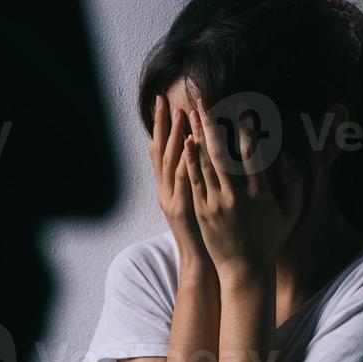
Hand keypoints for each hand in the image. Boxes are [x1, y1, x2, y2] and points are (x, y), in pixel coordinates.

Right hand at [150, 95, 208, 263]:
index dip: (160, 126)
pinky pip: (184, 179)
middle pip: (160, 151)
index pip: (160, 151)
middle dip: (161, 124)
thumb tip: (193, 156)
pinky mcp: (184, 208)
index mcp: (168, 187)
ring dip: (175, 137)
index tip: (162, 102)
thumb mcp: (191, 204)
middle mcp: (166, 190)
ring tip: (180, 113)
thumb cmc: (203, 233)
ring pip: (171, 162)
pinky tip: (190, 143)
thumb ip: (189, 181)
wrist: (201, 262)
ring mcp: (172, 199)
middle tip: (162, 99)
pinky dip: (186, 160)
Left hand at [184, 90, 301, 277]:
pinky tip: (186, 141)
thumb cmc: (270, 239)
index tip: (244, 110)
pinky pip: (194, 180)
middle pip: (222, 153)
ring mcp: (216, 204)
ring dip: (198, 135)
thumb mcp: (291, 212)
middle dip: (213, 123)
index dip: (247, 130)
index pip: (252, 154)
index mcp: (260, 195)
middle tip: (205, 100)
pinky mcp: (201, 211)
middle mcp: (236, 197)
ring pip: (204, 163)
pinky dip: (190, 159)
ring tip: (192, 112)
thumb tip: (285, 154)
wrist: (244, 270)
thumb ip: (294, 182)